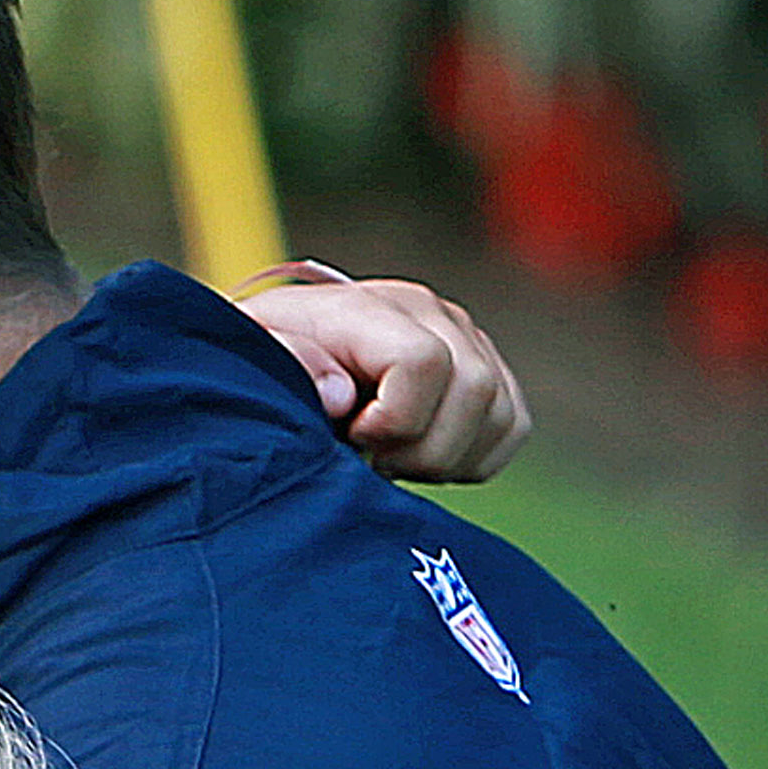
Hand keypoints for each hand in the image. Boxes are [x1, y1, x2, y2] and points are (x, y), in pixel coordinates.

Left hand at [236, 267, 532, 482]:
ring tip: (391, 458)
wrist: (278, 354)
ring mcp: (464, 338)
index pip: (422, 362)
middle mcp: (430, 313)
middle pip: (476, 389)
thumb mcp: (254, 362)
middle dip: (423, 448)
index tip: (353, 437)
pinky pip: (513, 426)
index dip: (392, 420)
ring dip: (447, 457)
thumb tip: (340, 395)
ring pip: (501, 413)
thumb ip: (290, 366)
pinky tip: (420, 456)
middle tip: (374, 459)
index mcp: (370, 309)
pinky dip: (473, 458)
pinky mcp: (484, 369)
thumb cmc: (263, 367)